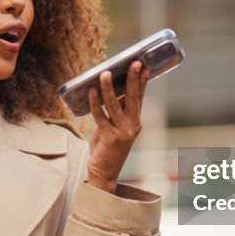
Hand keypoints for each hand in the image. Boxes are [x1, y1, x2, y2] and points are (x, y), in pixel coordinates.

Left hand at [86, 60, 150, 193]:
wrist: (104, 173)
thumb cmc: (107, 148)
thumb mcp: (115, 127)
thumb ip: (116, 111)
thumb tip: (112, 90)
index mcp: (136, 121)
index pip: (140, 97)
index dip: (142, 82)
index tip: (144, 66)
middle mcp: (133, 126)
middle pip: (133, 98)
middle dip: (133, 79)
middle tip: (133, 62)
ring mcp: (122, 132)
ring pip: (115, 105)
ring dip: (109, 88)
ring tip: (104, 73)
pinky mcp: (109, 137)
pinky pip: (100, 116)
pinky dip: (94, 103)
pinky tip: (91, 91)